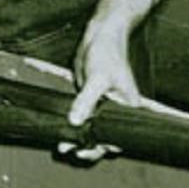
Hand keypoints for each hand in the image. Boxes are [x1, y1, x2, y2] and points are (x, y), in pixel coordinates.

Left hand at [60, 17, 138, 161]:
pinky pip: (81, 116)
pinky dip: (73, 124)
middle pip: (102, 137)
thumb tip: (75, 121)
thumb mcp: (98, 78)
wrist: (99, 36)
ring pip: (90, 129)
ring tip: (62, 145)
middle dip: (85, 146)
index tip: (83, 151)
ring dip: (77, 137)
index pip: (115, 138)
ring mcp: (102, 106)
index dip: (99, 148)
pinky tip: (61, 129)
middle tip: (68, 149)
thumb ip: (87, 100)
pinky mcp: (88, 100)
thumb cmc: (108, 54)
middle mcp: (116, 111)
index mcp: (127, 110)